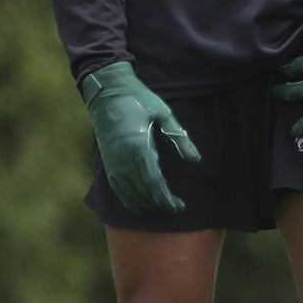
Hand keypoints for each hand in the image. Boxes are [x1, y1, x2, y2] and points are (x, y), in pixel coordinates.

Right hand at [80, 62, 201, 213]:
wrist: (108, 92)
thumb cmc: (139, 100)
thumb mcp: (163, 113)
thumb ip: (178, 137)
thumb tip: (195, 159)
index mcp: (139, 148)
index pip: (154, 183)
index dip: (166, 198)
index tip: (178, 207)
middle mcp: (123, 159)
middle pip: (142, 191)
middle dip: (158, 204)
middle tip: (173, 210)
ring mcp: (113, 162)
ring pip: (128, 192)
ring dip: (143, 204)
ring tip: (158, 210)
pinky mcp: (107, 161)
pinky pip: (116, 187)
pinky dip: (126, 199)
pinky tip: (136, 205)